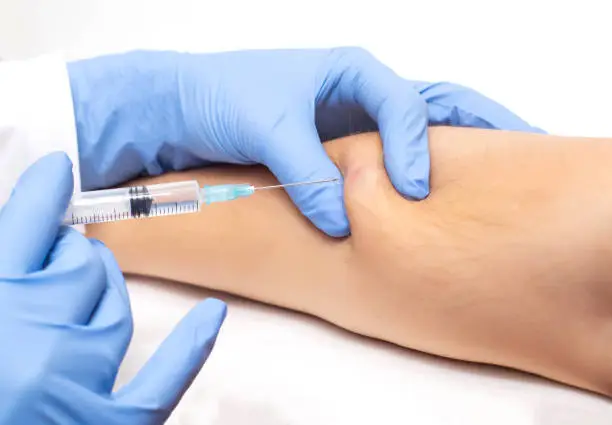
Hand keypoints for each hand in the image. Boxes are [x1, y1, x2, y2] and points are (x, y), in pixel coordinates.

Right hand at [0, 153, 226, 423]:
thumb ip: (4, 275)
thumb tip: (32, 243)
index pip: (26, 226)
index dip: (42, 194)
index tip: (57, 170)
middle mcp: (31, 339)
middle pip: (82, 265)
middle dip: (71, 264)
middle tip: (50, 283)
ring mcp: (74, 383)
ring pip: (114, 305)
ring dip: (100, 298)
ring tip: (70, 318)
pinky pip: (161, 377)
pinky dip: (189, 345)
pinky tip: (213, 314)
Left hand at [68, 48, 541, 236]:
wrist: (180, 111)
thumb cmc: (220, 97)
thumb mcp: (267, 127)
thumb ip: (308, 174)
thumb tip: (345, 223)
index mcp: (351, 73)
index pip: (403, 105)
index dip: (414, 147)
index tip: (413, 190)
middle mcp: (359, 99)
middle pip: (430, 112)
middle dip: (473, 131)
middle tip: (516, 160)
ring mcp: (353, 129)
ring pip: (412, 142)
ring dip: (446, 161)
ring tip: (490, 187)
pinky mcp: (338, 158)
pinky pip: (381, 170)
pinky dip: (403, 185)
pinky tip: (426, 208)